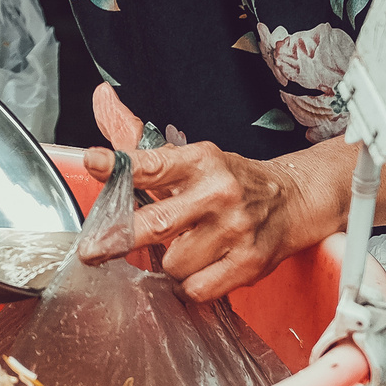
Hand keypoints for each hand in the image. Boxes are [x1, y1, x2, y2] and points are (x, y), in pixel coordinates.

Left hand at [83, 86, 329, 300]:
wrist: (294, 201)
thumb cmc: (230, 181)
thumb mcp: (190, 156)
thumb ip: (138, 143)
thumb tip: (100, 97)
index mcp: (200, 161)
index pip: (153, 162)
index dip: (118, 165)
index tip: (92, 163)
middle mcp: (218, 192)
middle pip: (157, 223)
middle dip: (118, 239)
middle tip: (91, 251)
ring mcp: (236, 230)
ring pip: (174, 264)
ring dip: (169, 263)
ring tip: (184, 248)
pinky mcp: (249, 262)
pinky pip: (198, 288)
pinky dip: (190, 285)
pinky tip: (199, 269)